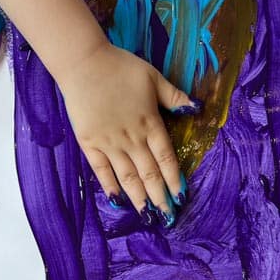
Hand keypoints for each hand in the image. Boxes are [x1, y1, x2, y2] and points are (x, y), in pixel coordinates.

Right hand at [57, 41, 193, 227]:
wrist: (84, 64)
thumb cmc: (120, 67)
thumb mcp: (154, 78)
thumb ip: (174, 96)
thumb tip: (196, 109)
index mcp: (150, 124)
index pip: (166, 159)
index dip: (174, 179)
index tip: (180, 196)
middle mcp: (132, 139)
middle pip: (149, 173)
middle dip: (160, 196)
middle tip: (167, 216)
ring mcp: (109, 143)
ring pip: (128, 176)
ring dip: (139, 197)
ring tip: (147, 215)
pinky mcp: (89, 143)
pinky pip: (101, 170)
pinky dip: (110, 185)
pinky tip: (118, 199)